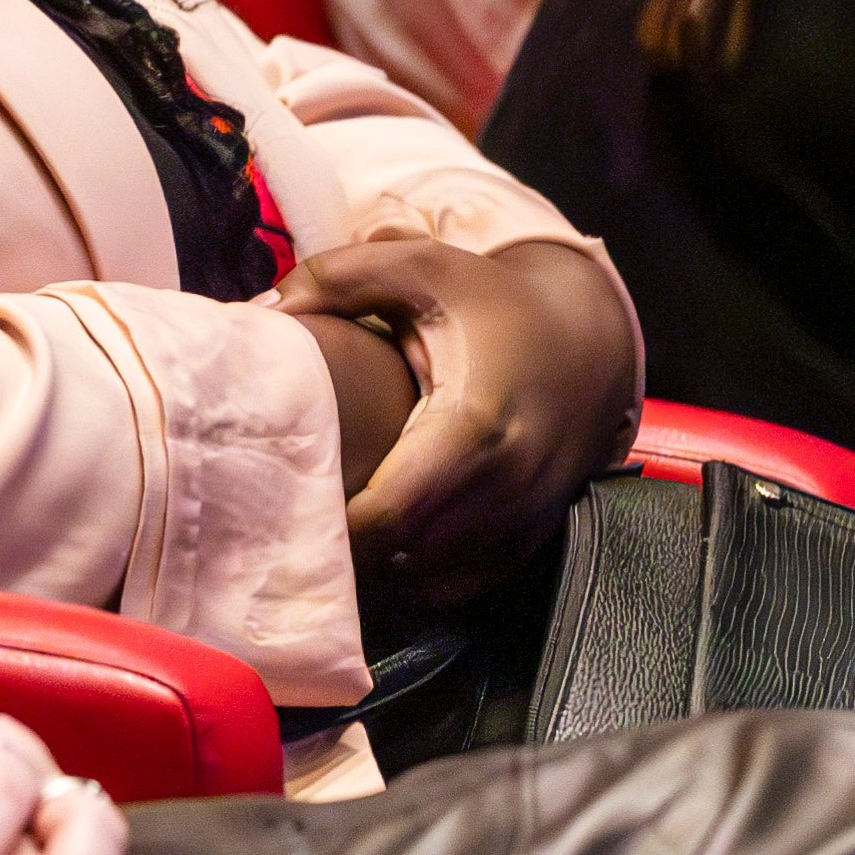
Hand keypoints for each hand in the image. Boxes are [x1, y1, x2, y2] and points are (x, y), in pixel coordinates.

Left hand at [306, 232, 640, 614]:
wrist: (589, 343)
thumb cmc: (494, 306)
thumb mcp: (422, 268)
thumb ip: (338, 278)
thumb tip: (265, 310)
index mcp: (473, 425)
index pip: (388, 515)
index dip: (333, 526)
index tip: (287, 510)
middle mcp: (506, 485)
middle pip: (404, 555)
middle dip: (347, 552)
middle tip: (292, 531)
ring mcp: (523, 519)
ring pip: (432, 580)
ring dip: (380, 571)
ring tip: (328, 545)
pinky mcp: (531, 539)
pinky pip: (463, 586)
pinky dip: (419, 580)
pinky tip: (382, 555)